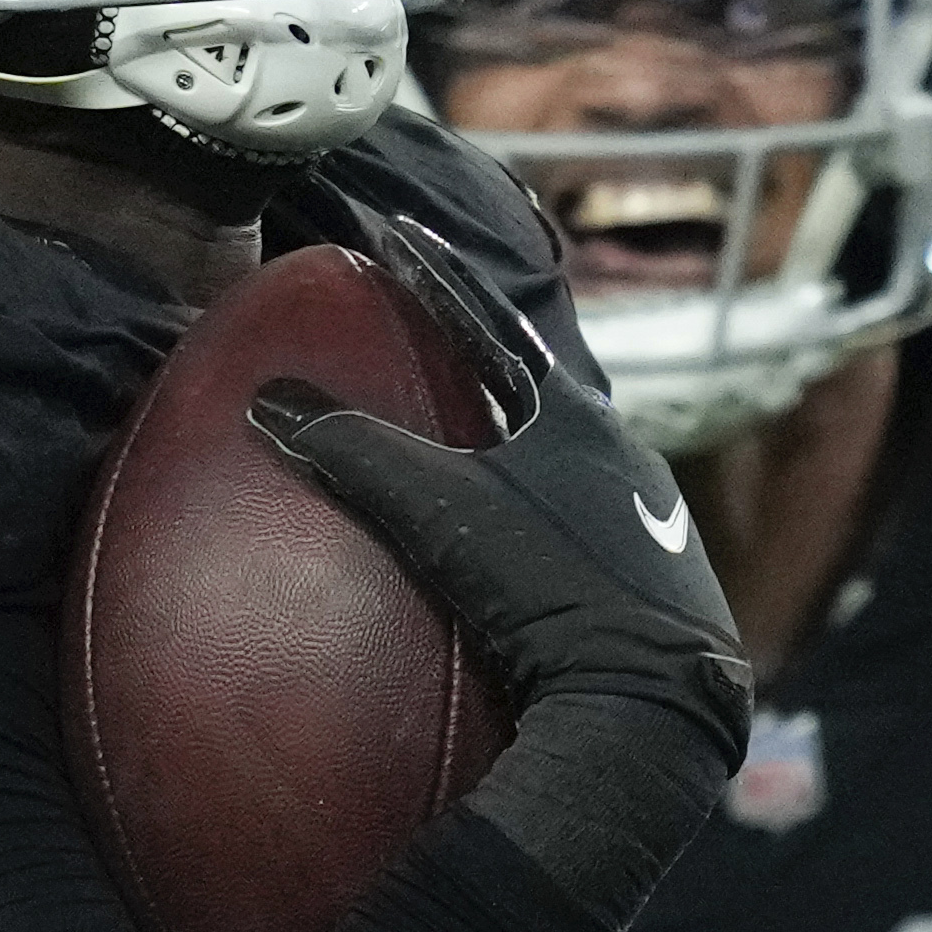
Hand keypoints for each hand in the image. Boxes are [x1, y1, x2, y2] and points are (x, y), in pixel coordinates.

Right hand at [243, 179, 750, 923]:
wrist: (654, 698)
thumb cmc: (549, 592)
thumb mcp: (442, 515)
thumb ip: (357, 455)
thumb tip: (267, 402)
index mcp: (575, 417)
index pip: (487, 324)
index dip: (435, 278)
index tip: (395, 233)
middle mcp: (625, 451)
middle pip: (545, 381)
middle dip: (494, 356)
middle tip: (448, 329)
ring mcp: (653, 518)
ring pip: (579, 453)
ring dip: (531, 439)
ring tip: (491, 437)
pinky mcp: (664, 582)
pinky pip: (595, 521)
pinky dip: (555, 511)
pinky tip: (536, 545)